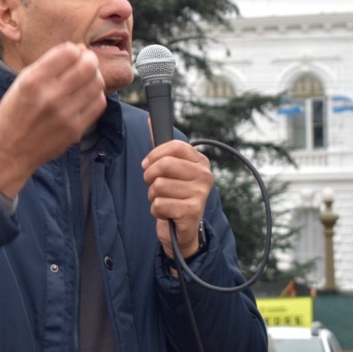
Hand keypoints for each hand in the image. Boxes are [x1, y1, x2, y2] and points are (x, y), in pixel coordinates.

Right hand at [0, 43, 106, 197]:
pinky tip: (86, 95)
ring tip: (85, 79)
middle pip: (88, 66)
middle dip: (89, 59)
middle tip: (85, 62)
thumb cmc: (14, 113)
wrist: (10, 151)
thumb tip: (76, 50)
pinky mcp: (76, 129)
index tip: (71, 53)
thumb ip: (47, 64)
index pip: (69, 52)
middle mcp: (51, 96)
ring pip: (97, 83)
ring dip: (94, 76)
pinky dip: (95, 94)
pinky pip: (99, 103)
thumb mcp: (21, 82)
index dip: (73, 49)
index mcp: (33, 81)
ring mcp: (66, 115)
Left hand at [141, 139, 212, 258]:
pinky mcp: (191, 211)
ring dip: (153, 196)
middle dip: (150, 177)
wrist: (183, 230)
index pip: (174, 146)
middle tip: (155, 186)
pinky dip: (156, 210)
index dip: (155, 155)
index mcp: (200, 161)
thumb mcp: (170, 171)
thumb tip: (149, 121)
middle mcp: (204, 175)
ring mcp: (200, 193)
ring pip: (159, 186)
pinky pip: (159, 204)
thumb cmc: (175, 196)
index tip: (148, 164)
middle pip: (164, 165)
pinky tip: (167, 213)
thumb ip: (161, 147)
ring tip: (163, 200)